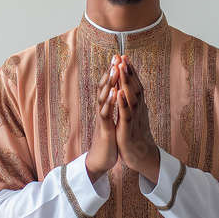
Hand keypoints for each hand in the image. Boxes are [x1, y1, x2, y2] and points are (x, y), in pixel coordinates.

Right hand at [85, 55, 119, 182]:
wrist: (100, 160)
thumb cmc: (108, 139)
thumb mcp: (112, 119)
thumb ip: (113, 106)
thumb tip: (116, 91)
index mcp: (106, 107)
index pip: (108, 86)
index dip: (112, 72)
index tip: (118, 57)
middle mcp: (102, 110)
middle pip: (104, 87)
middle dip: (110, 72)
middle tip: (115, 57)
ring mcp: (102, 119)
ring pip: (103, 98)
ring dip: (109, 83)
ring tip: (114, 69)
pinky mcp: (104, 130)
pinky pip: (106, 114)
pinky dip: (110, 103)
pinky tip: (114, 93)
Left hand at [115, 56, 159, 183]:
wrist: (142, 160)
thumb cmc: (136, 137)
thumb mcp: (134, 117)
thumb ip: (133, 104)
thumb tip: (133, 91)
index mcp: (138, 107)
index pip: (135, 85)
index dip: (130, 71)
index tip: (125, 57)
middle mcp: (138, 111)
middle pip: (134, 88)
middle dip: (128, 72)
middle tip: (122, 56)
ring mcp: (134, 121)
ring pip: (131, 99)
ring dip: (126, 83)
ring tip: (121, 68)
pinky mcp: (128, 132)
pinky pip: (126, 115)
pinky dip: (123, 103)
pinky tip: (119, 92)